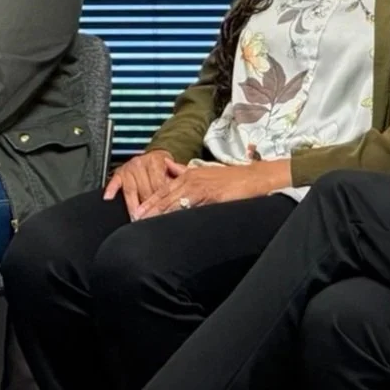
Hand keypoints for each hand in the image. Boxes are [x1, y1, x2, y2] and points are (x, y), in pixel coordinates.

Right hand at [103, 149, 177, 212]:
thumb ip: (176, 182)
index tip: (162, 213)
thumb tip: (180, 199)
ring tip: (135, 218)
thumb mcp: (173, 171)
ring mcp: (129, 168)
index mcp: (156, 161)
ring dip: (132, 205)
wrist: (153, 157)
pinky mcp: (118, 173)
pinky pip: (114, 182)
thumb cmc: (164, 167)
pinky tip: (109, 198)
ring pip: (131, 189)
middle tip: (150, 219)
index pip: (159, 184)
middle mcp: (141, 163)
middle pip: (145, 189)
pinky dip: (111, 190)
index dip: (161, 200)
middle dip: (148, 206)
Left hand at [133, 160, 290, 219]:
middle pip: (166, 196)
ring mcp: (201, 187)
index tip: (137, 212)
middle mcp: (192, 179)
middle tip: (136, 219)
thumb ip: (184, 170)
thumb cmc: (231, 177)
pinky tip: (173, 222)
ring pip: (176, 201)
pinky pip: (193, 207)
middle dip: (150, 209)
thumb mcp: (204, 170)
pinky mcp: (212, 196)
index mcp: (189, 174)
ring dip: (161, 213)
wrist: (253, 177)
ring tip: (148, 223)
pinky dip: (182, 214)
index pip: (164, 189)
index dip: (149, 201)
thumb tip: (168, 166)